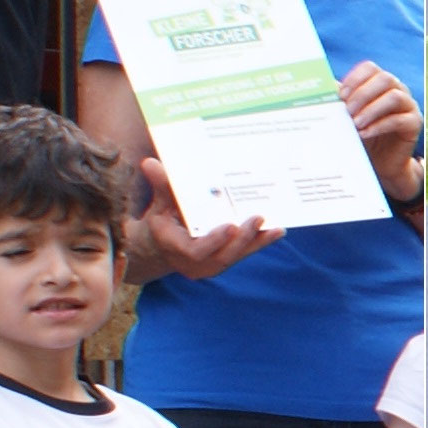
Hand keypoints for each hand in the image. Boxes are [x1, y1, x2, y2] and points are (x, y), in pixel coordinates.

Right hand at [130, 158, 282, 282]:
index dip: (214, 240)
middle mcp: (197, 262)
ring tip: (274, 226)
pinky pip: (246, 252)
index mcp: (177, 249)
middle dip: (242, 238)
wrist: (164, 244)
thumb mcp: (161, 203)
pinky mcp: (227, 259)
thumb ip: (162, 186)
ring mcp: (213, 264)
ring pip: (238, 254)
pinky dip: (261, 241)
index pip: (196, 250)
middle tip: (257, 218)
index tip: (230, 227)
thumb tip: (150, 163)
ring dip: (257, 240)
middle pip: (224, 255)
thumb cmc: (164, 220)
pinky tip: (278, 230)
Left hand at [335, 61, 425, 201]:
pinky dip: (379, 125)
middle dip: (363, 93)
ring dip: (372, 109)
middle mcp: (398, 90)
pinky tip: (364, 133)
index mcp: (380, 83)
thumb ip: (339, 100)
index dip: (355, 78)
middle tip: (348, 110)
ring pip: (394, 97)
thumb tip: (323, 87)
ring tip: (356, 123)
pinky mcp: (414, 124)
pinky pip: (399, 120)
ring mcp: (408, 106)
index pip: (371, 68)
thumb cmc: (362, 134)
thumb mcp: (348, 116)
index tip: (341, 95)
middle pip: (385, 78)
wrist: (380, 161)